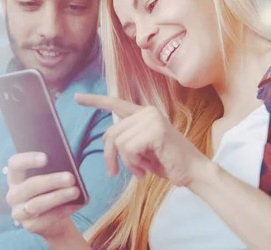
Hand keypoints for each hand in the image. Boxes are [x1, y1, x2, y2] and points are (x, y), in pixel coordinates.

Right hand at [5, 152, 83, 238]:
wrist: (53, 217)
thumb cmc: (51, 189)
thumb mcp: (51, 177)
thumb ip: (55, 169)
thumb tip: (69, 168)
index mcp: (15, 176)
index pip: (15, 164)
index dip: (28, 159)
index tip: (46, 158)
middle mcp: (13, 194)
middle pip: (30, 186)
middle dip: (51, 181)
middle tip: (71, 177)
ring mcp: (19, 212)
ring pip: (38, 204)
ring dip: (59, 197)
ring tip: (76, 191)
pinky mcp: (30, 226)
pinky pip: (47, 218)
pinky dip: (64, 210)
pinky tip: (76, 204)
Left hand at [75, 93, 208, 187]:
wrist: (193, 172)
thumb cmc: (168, 162)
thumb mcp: (142, 150)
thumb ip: (126, 140)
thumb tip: (105, 139)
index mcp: (144, 114)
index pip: (116, 104)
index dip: (95, 101)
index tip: (77, 97)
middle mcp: (147, 112)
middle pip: (111, 133)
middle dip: (111, 156)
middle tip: (115, 172)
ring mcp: (151, 119)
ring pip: (119, 143)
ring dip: (127, 163)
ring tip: (142, 169)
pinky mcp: (155, 131)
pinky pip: (129, 150)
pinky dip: (134, 164)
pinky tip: (147, 169)